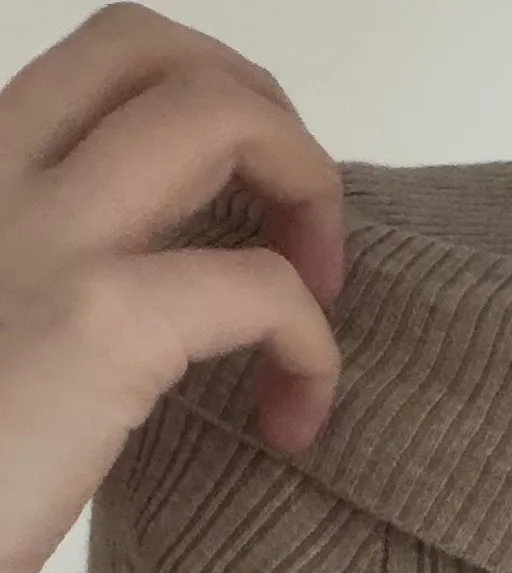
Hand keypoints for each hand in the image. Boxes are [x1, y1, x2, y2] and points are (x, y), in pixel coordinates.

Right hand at [0, 3, 344, 572]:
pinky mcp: (99, 325)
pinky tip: (293, 422)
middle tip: (301, 235)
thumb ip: (60, 276)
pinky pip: (261, 286)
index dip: (207, 107)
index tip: (242, 211)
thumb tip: (175, 284)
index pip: (106, 59)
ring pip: (218, 113)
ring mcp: (49, 237)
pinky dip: (314, 347)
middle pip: (157, 49)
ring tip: (320, 301)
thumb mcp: (5, 328)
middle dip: (267, 118)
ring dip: (307, 189)